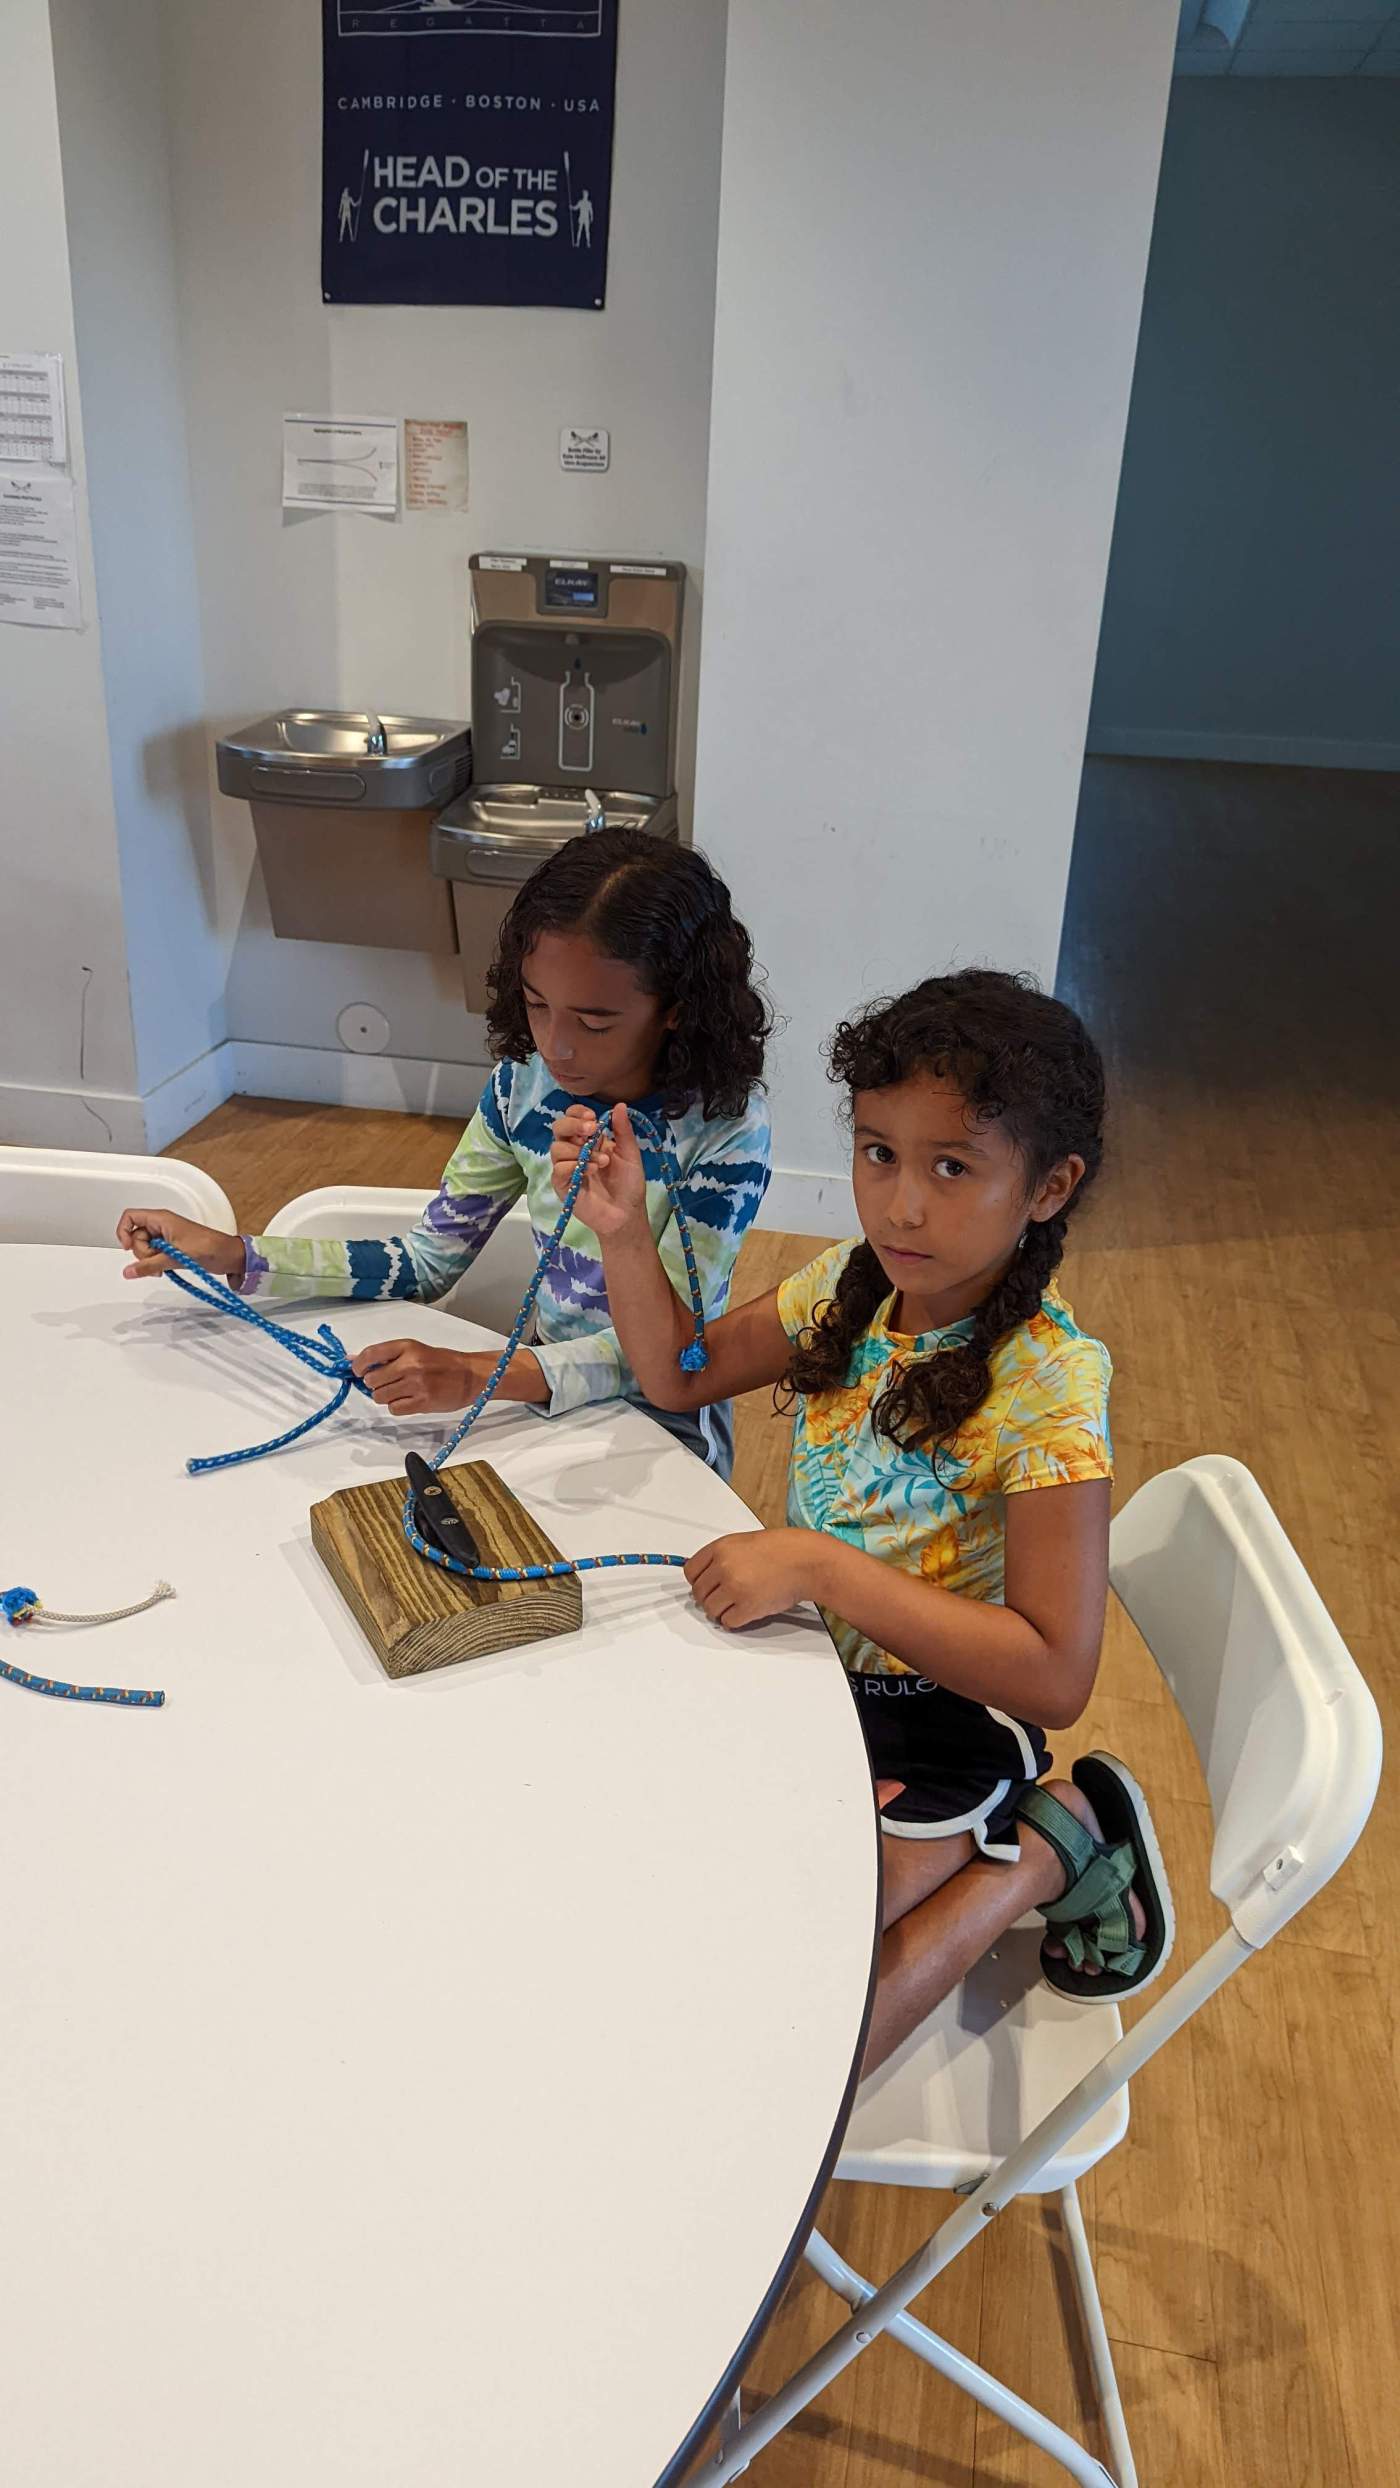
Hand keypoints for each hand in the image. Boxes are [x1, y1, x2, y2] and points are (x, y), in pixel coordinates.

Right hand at [117, 1207, 244, 1280]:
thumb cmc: (210, 1247)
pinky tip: (164, 1269)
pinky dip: (155, 1264)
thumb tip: (129, 1272)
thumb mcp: (176, 1257)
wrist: (228, 1256)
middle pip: (135, 1237)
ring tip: (165, 1265)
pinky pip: (153, 1256)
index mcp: (161, 1218)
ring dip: (149, 1261)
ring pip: (144, 1248)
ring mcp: (166, 1237)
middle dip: (142, 1252)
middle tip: (157, 1259)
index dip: (123, 1232)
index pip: (130, 1217)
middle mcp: (161, 1225)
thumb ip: (150, 1266)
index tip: (128, 1248)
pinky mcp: (170, 1248)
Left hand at [349, 1340, 492, 1416]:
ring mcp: (416, 1384)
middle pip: (372, 1380)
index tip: (356, 1370)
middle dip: (374, 1384)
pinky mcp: (422, 1402)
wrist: (470, 1376)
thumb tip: (353, 1360)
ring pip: (380, 1396)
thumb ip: (386, 1356)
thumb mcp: (414, 1351)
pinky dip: (397, 1407)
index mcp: (407, 1347)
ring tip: (399, 1392)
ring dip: (385, 1396)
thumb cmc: (442, 1363)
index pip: (371, 1354)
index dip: (358, 1365)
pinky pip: (394, 1409)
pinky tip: (408, 1400)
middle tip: (386, 1383)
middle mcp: (410, 1364)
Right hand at [550, 1100, 647, 1234]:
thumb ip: (623, 1130)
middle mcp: (574, 1150)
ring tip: (602, 1162)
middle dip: (573, 1125)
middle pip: (559, 1128)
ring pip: (557, 1148)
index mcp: (589, 1140)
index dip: (578, 1113)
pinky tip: (591, 1171)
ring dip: (580, 1150)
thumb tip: (619, 1105)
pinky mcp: (562, 1185)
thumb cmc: (628, 1184)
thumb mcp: (630, 1154)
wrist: (627, 1213)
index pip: (572, 1118)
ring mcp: (567, 1168)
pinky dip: (573, 1166)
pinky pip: (558, 1169)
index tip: (593, 1117)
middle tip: (592, 1130)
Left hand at [684, 1528, 822, 1629]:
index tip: (704, 1586)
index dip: (697, 1581)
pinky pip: (728, 1622)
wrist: (806, 1561)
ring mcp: (735, 1588)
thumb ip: (723, 1557)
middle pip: (699, 1593)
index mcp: (721, 1548)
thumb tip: (707, 1575)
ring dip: (721, 1611)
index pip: (690, 1571)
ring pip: (711, 1610)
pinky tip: (745, 1612)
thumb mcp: (744, 1542)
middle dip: (709, 1598)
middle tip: (722, 1598)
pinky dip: (735, 1620)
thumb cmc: (783, 1550)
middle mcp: (724, 1567)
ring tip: (735, 1605)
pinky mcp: (748, 1607)